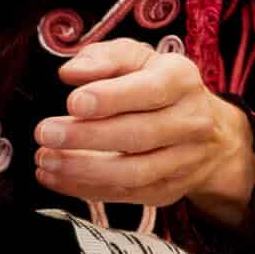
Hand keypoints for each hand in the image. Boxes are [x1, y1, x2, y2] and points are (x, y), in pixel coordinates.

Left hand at [36, 36, 254, 224]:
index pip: (150, 90)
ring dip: (83, 169)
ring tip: (45, 160)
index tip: (74, 102)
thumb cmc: (158, 86)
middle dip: (87, 137)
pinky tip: (55, 178)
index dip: (111, 98)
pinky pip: (126, 195)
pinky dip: (86, 189)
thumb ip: (104, 58)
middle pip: (140, 135)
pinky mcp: (169, 190)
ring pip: (134, 173)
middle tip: (45, 133)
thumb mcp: (137, 58)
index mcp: (181, 80)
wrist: (209, 132)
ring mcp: (183, 161)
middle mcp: (191, 122)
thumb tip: (71, 73)